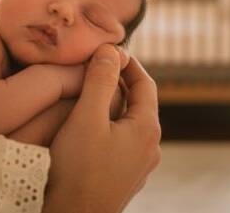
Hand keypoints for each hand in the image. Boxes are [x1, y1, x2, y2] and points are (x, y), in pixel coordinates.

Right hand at [44, 45, 160, 212]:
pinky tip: (85, 130)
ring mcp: (139, 167)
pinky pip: (120, 144)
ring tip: (85, 96)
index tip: (106, 51)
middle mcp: (150, 148)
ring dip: (110, 106)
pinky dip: (107, 128)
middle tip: (91, 69)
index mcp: (148, 129)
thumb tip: (111, 49)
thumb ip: (100, 81)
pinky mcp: (124, 180)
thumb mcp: (87, 118)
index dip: (127, 62)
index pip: (145, 83)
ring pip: (128, 125)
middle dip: (117, 83)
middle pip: (137, 103)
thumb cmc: (78, 171)